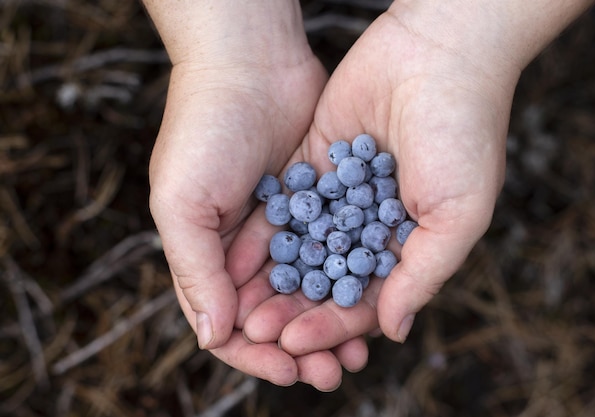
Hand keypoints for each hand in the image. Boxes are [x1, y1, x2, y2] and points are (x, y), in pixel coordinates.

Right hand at [146, 0, 338, 384]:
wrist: (249, 62)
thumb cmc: (203, 130)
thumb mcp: (181, 202)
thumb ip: (195, 269)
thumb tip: (214, 336)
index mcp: (204, 254)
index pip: (228, 322)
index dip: (257, 353)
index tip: (290, 369)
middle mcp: (241, 246)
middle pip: (273, 312)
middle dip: (300, 345)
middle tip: (333, 371)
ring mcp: (280, 225)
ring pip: (306, 288)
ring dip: (327, 319)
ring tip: (357, 349)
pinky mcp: (313, 202)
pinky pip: (331, 250)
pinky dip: (344, 277)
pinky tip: (368, 298)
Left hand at [239, 0, 523, 364]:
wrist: (437, 52)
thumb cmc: (463, 134)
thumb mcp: (458, 214)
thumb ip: (423, 274)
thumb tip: (392, 331)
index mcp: (408, 245)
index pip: (364, 300)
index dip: (330, 326)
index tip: (294, 344)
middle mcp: (371, 226)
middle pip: (326, 280)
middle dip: (294, 310)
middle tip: (258, 333)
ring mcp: (341, 195)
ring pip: (301, 248)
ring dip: (273, 279)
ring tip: (242, 307)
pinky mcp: (316, 163)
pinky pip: (287, 205)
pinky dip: (265, 232)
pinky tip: (236, 257)